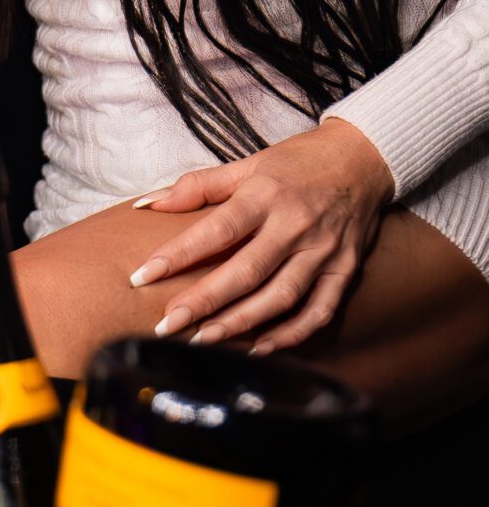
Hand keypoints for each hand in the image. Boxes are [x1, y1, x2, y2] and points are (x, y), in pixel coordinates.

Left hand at [128, 118, 395, 353]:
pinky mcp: (345, 271)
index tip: (142, 276)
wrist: (364, 158)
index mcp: (266, 194)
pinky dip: (291, 335)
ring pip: (279, 297)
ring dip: (240, 323)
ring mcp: (323, 251)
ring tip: (202, 340)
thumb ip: (198, 186)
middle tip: (167, 324)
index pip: (217, 230)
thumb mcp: (247, 164)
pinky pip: (318, 311)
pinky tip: (259, 348)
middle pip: (246, 272)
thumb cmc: (297, 162)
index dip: (178, 255)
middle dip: (203, 302)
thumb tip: (147, 204)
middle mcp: (295, 225)